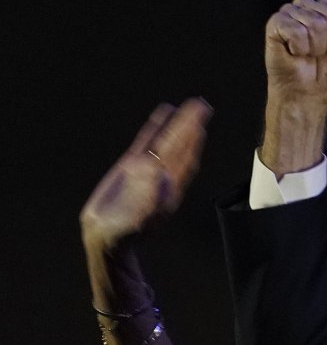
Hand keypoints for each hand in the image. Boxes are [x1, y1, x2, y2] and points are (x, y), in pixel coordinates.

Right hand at [80, 98, 212, 251]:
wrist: (106, 239)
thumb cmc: (124, 235)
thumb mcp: (139, 219)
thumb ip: (151, 200)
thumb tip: (162, 178)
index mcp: (169, 188)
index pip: (183, 158)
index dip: (192, 142)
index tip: (201, 124)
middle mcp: (161, 175)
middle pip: (178, 144)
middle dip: (190, 125)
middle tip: (203, 105)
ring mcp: (147, 167)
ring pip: (165, 139)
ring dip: (177, 122)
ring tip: (189, 105)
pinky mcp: (130, 165)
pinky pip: (145, 141)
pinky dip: (155, 126)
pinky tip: (163, 113)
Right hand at [264, 0, 326, 110]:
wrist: (308, 94)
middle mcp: (312, 6)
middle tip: (322, 53)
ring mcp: (292, 12)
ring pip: (315, 22)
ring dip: (316, 47)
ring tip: (308, 54)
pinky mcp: (276, 23)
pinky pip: (296, 30)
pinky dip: (300, 48)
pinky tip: (295, 52)